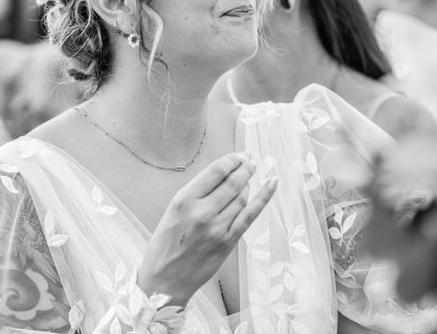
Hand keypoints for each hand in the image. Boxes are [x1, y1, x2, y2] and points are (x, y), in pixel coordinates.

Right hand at [137, 152, 277, 306]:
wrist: (165, 281)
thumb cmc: (165, 245)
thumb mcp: (172, 212)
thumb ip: (195, 194)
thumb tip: (221, 176)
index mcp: (184, 201)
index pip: (215, 171)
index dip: (231, 160)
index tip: (238, 155)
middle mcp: (202, 212)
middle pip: (233, 182)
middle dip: (245, 167)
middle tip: (250, 160)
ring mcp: (218, 228)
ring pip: (242, 197)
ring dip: (249, 183)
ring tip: (249, 176)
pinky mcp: (229, 242)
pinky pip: (250, 215)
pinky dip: (263, 198)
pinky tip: (272, 184)